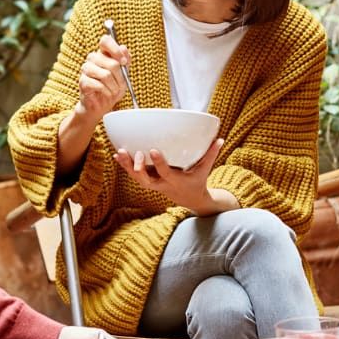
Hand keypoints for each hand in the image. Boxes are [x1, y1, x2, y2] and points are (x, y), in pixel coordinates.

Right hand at [74, 35, 130, 121]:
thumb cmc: (113, 88)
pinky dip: (107, 92)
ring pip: (105, 75)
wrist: (102, 105)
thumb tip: (124, 48)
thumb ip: (125, 61)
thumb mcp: (124, 74)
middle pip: (111, 63)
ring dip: (114, 86)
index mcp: (102, 54)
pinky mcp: (83, 82)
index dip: (115, 49)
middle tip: (121, 85)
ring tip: (114, 91)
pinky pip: (99, 85)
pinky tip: (107, 94)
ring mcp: (86, 69)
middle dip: (120, 77)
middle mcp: (92, 59)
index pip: (105, 40)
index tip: (124, 62)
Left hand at [113, 138, 232, 213]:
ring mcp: (154, 184)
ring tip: (120, 152)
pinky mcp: (149, 181)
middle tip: (133, 153)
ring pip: (137, 178)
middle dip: (137, 168)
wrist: (190, 199)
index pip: (165, 173)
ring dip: (127, 166)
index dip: (158, 162)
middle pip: (145, 179)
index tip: (153, 150)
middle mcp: (162, 184)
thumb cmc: (197, 181)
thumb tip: (220, 139)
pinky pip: (135, 175)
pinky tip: (118, 155)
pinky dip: (126, 166)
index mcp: (176, 181)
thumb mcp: (205, 170)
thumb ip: (211, 154)